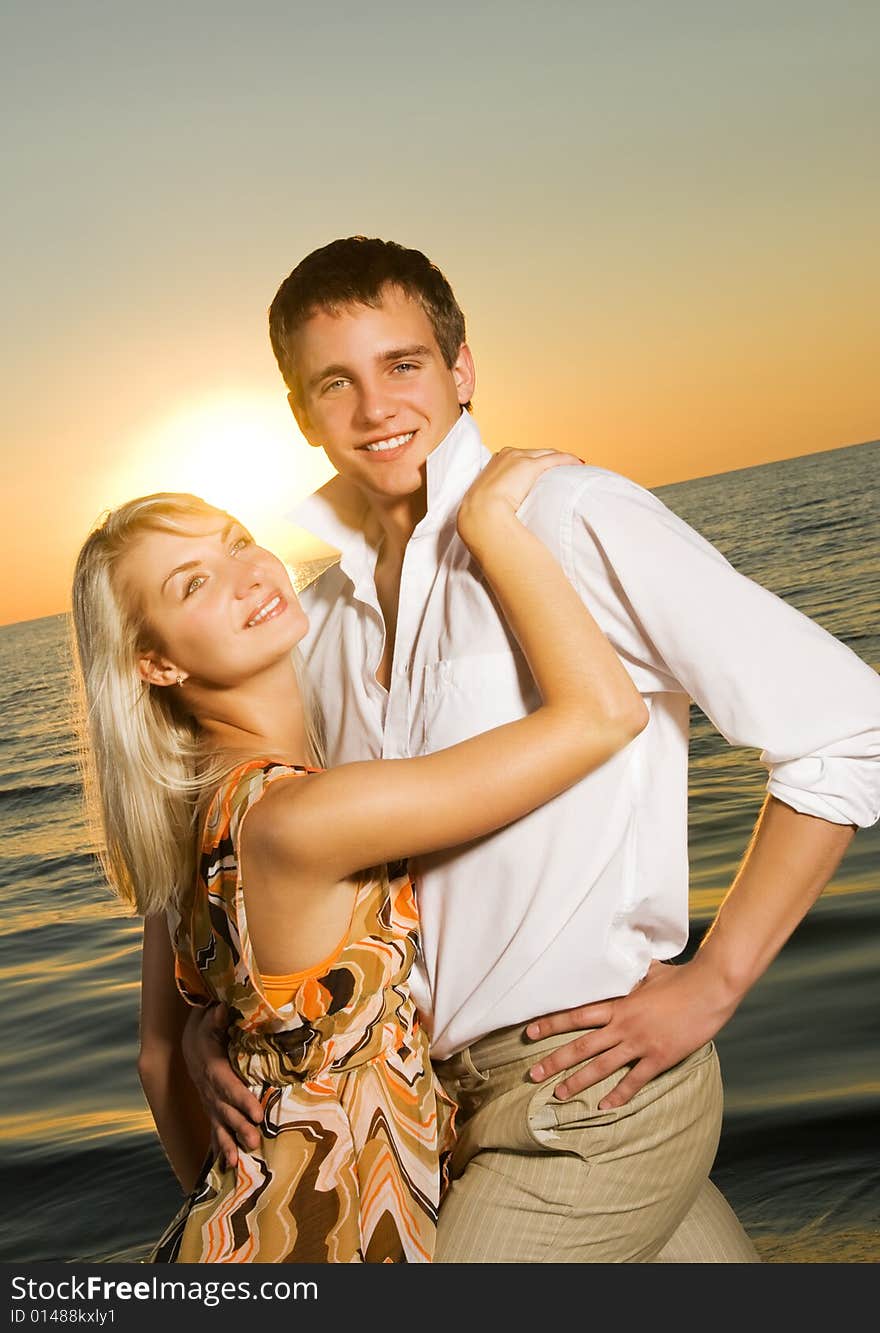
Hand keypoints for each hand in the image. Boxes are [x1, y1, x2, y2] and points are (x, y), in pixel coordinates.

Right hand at [181, 1002, 262, 1167]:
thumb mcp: (208, 1021)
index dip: (242, 1100)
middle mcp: (209, 1090)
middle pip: (224, 1112)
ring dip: (227, 1144)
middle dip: (239, 1128)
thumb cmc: (205, 1031)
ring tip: (234, 1163)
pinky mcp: (211, 1109)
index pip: (229, 1086)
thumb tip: (222, 1008)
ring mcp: (209, 1102)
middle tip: (254, 1143)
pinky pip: (214, 1130)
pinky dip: (219, 1148)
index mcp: (213, 1069)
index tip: (258, 1113)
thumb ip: (216, 1018)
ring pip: (218, 1125)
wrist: (189, 1043)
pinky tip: (227, 1166)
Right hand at [457, 447, 581, 543]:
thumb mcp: (488, 504)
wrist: (481, 514)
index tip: (544, 473)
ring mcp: (518, 458)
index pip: (520, 458)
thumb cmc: (482, 516)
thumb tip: (508, 513)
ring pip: (546, 453)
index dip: (534, 464)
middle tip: (564, 469)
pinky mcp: (530, 466)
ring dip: (561, 459)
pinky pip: (555, 459)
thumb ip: (500, 500)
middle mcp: (506, 455)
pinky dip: (568, 460)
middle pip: (535, 453)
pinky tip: (578, 464)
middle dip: (550, 459)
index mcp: (495, 464)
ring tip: (574, 466)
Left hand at [525, 958, 736, 1108]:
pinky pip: (634, 1081)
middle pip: (581, 1046)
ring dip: (577, 1082)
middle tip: (532, 1074)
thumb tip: (623, 957)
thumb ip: (632, 972)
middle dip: (554, 1061)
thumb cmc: (682, 977)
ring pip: (601, 1067)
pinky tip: (604, 1107)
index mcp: (619, 1004)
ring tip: (558, 1094)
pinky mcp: (659, 1058)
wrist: (710, 989)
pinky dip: (618, 1095)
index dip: (551, 1023)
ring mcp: (640, 1044)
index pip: (576, 1015)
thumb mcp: (650, 971)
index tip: (530, 1032)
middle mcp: (624, 1026)